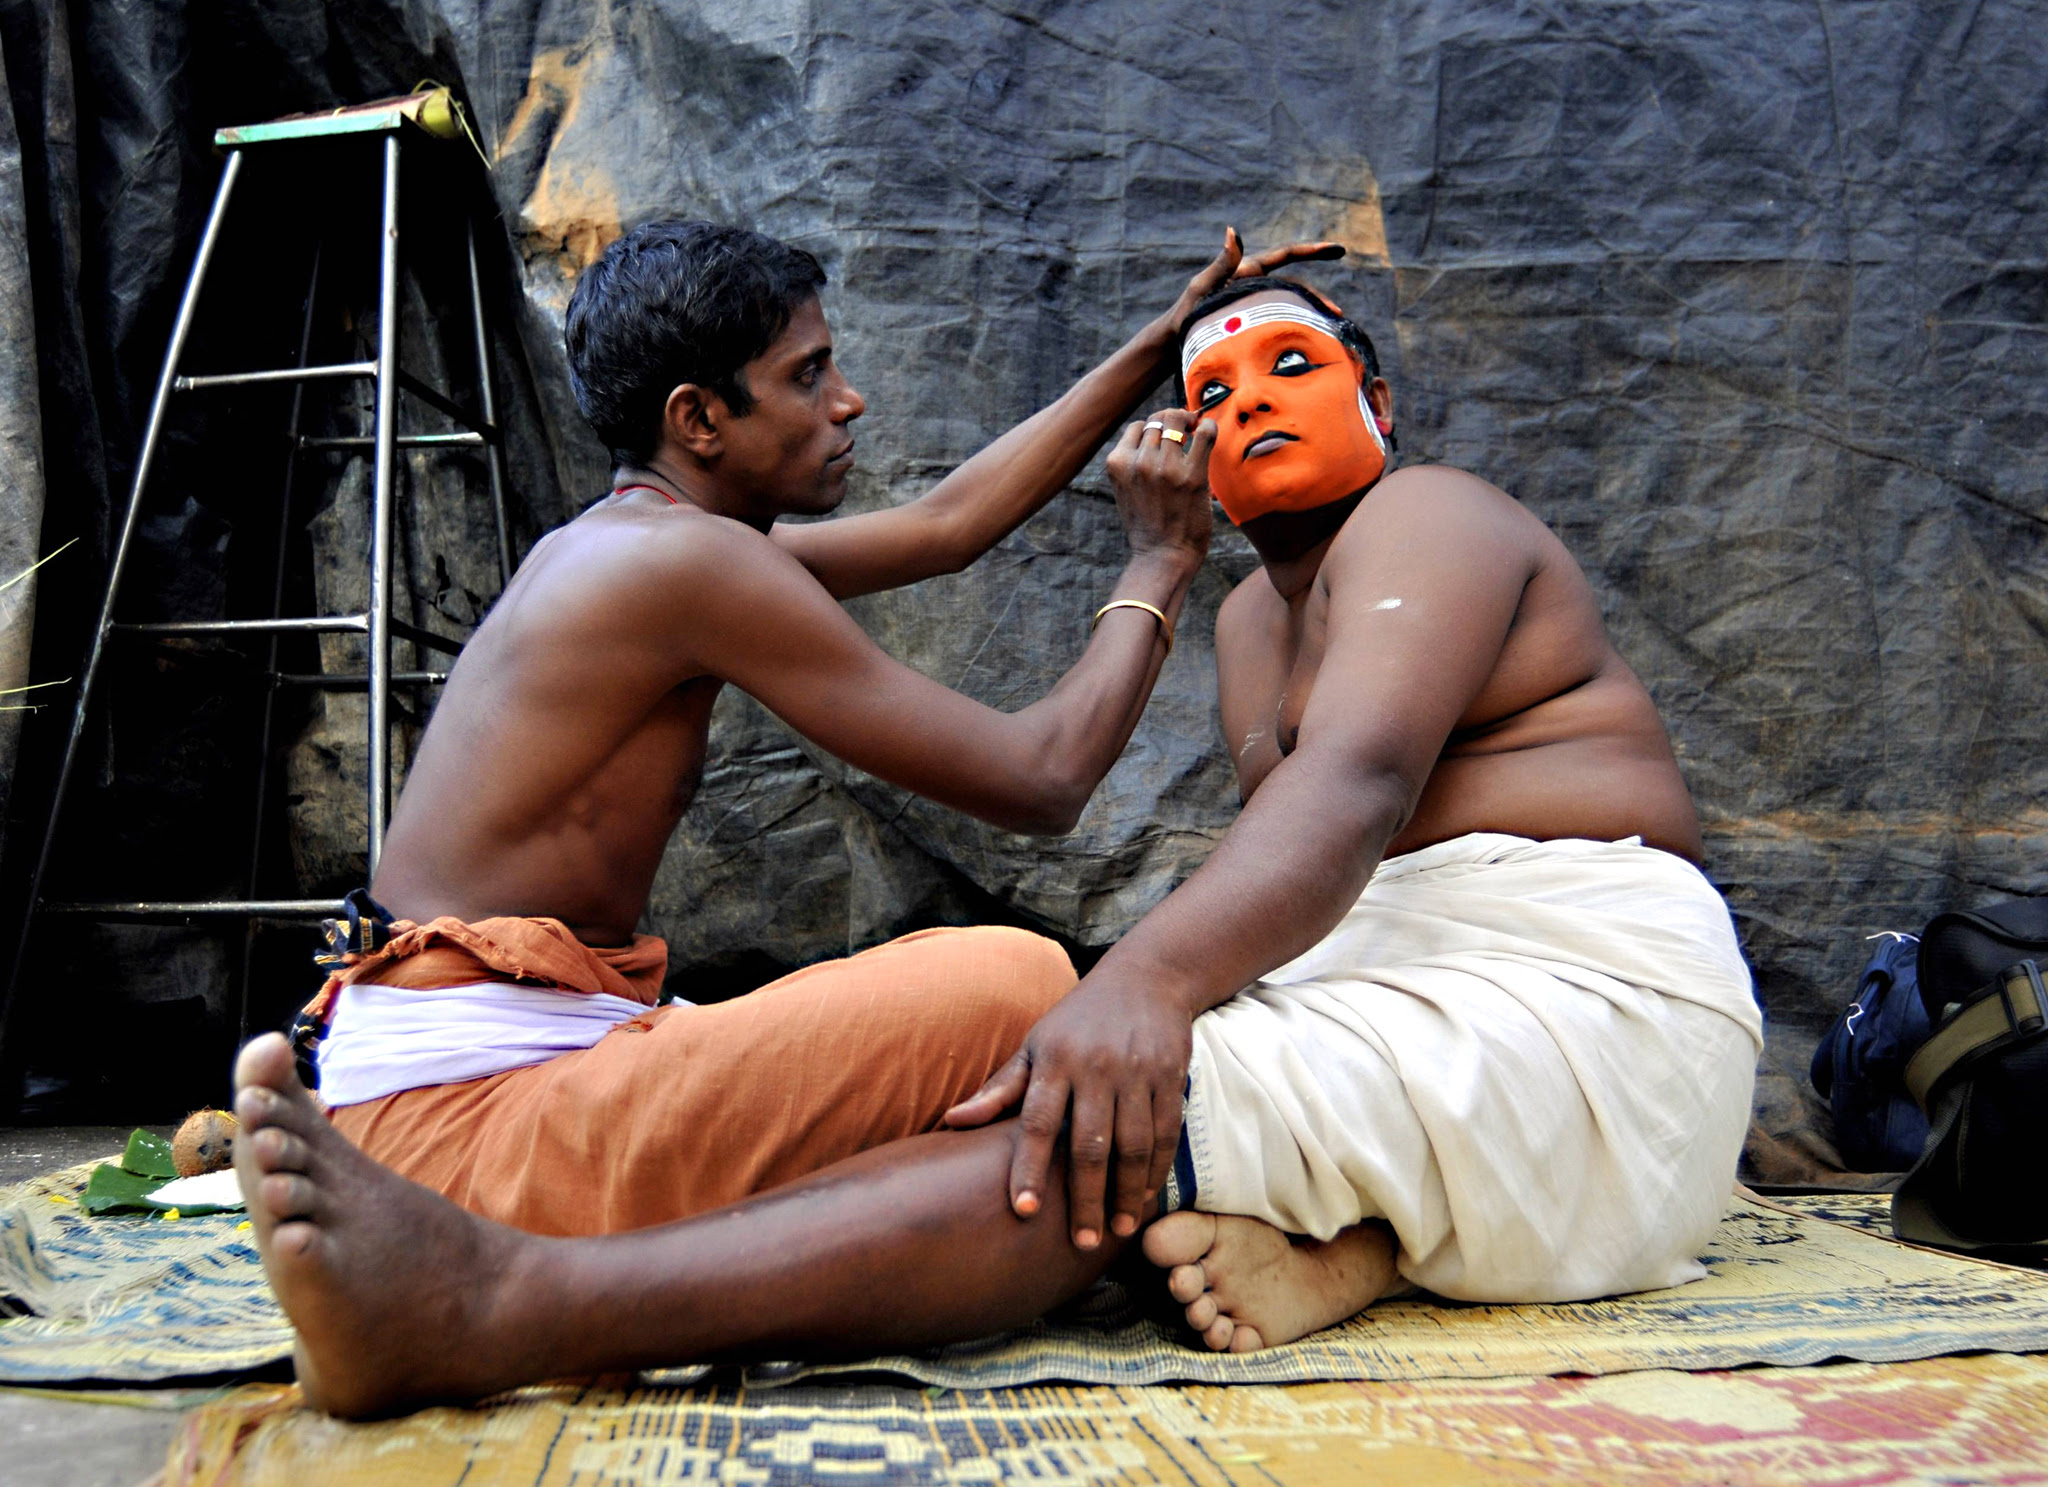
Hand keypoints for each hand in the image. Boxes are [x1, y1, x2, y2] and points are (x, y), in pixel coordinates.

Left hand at [944, 971, 1192, 1248]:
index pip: (1036, 1122)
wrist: (1146, 978)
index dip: (1027, 1168)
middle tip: (1081, 1241)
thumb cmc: (1077, 1021)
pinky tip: (1145, 1197)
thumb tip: (951, 1122)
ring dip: (1126, 1193)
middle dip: (1085, 1198)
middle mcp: (1095, 1067)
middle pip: (1089, 1144)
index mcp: (1053, 1061)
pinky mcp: (1170, 1076)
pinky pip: (1165, 1132)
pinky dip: (1157, 1169)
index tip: (1023, 1210)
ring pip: (1133, 1145)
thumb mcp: (1033, 1046)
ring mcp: (1136, 1072)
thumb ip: (999, 1090)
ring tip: (1117, 1231)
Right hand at [1103, 408, 1213, 565]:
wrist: (1162, 558)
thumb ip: (1133, 464)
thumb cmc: (1148, 527)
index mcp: (1118, 464)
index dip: (1154, 427)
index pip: (1137, 427)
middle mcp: (1139, 462)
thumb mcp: (1125, 491)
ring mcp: (1166, 468)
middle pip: (1157, 419)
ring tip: (1196, 431)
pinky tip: (1209, 432)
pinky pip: (1205, 434)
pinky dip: (1209, 427)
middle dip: (1172, 419)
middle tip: (1185, 425)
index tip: (1166, 435)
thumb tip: (1156, 434)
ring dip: (1189, 422)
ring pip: (1178, 421)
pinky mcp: (1193, 475)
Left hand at [1163, 227, 1347, 332]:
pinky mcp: (1254, 321)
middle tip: (1336, 312)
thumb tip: (1233, 231)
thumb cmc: (1185, 315)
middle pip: (1294, 284)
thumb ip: (1220, 263)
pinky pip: (1280, 320)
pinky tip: (1310, 340)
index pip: (1285, 256)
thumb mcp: (1202, 288)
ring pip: (1290, 304)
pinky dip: (1296, 327)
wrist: (1175, 342)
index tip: (1335, 250)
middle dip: (1317, 296)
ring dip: (1309, 315)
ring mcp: (1256, 303)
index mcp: (1247, 271)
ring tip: (1327, 331)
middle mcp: (1255, 283)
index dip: (1311, 251)